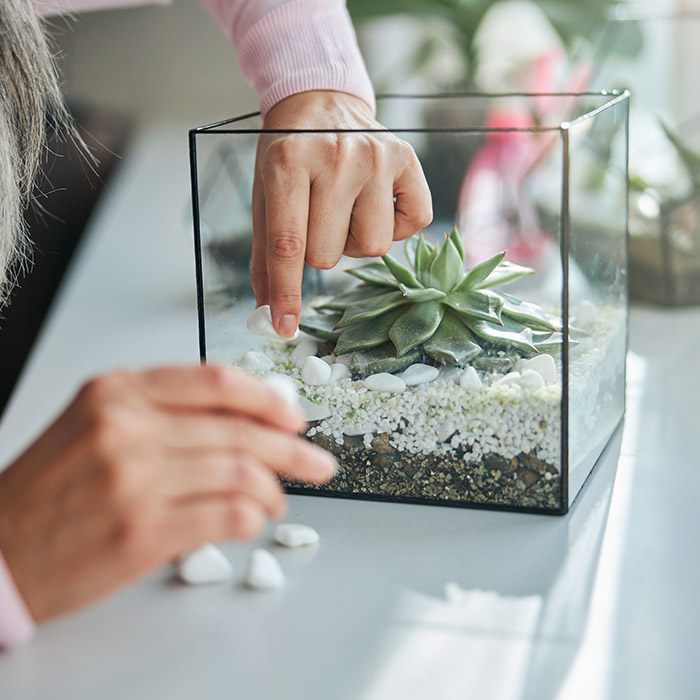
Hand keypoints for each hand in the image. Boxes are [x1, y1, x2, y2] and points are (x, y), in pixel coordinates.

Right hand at [0, 365, 334, 621]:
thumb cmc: (51, 487)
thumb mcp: (96, 423)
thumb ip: (165, 411)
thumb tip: (245, 419)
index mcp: (118, 391)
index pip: (217, 383)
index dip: (267, 399)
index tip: (293, 417)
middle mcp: (127, 427)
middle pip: (239, 430)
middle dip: (292, 448)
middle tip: (317, 461)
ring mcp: (135, 479)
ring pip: (241, 473)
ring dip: (274, 489)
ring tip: (278, 499)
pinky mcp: (142, 531)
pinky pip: (227, 514)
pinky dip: (253, 517)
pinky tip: (253, 520)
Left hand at [252, 90, 432, 337]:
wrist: (321, 103)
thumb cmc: (288, 158)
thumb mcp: (265, 198)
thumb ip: (266, 258)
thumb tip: (269, 318)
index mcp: (287, 161)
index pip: (288, 244)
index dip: (287, 293)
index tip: (284, 327)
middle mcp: (336, 155)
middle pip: (329, 255)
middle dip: (320, 249)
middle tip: (317, 215)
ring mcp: (376, 155)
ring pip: (372, 247)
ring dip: (355, 240)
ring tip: (346, 208)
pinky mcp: (408, 158)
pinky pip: (412, 226)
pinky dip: (395, 226)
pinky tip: (376, 201)